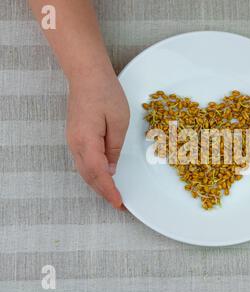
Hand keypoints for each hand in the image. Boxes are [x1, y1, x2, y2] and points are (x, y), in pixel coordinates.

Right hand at [66, 69, 129, 208]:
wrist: (86, 75)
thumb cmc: (105, 93)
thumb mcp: (118, 122)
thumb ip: (114, 148)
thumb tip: (111, 169)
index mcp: (87, 141)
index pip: (98, 174)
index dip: (109, 191)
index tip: (120, 203)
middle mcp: (76, 145)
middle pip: (89, 176)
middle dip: (104, 192)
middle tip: (120, 203)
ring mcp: (73, 141)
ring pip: (85, 171)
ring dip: (98, 185)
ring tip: (113, 194)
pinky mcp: (75, 137)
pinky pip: (83, 162)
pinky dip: (94, 174)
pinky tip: (103, 177)